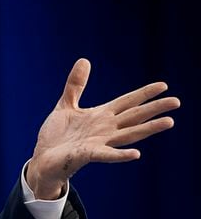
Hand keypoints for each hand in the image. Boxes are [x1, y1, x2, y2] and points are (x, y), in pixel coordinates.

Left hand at [27, 58, 179, 198]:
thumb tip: (84, 60)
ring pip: (128, 135)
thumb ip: (76, 85)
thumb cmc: (57, 135)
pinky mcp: (87, 155)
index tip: (163, 85)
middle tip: (176, 101)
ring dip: (148, 129)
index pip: (127, 102)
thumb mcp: (66, 104)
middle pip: (134, 117)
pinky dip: (120, 154)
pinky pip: (106, 155)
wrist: (42, 159)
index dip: (144, 94)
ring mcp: (98, 143)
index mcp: (101, 116)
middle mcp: (105, 130)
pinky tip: (136, 154)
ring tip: (169, 122)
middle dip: (154, 109)